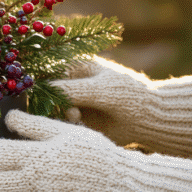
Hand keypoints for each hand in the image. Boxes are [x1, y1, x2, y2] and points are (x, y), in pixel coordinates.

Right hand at [50, 56, 191, 157]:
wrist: (150, 120)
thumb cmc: (130, 96)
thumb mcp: (101, 90)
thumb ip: (72, 90)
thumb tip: (42, 90)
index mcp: (75, 65)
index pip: (46, 70)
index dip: (41, 82)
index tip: (46, 94)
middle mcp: (70, 82)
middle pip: (44, 91)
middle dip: (51, 102)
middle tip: (69, 110)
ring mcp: (71, 101)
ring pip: (49, 109)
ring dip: (58, 114)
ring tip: (77, 118)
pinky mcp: (75, 119)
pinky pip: (58, 123)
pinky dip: (65, 125)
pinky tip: (80, 125)